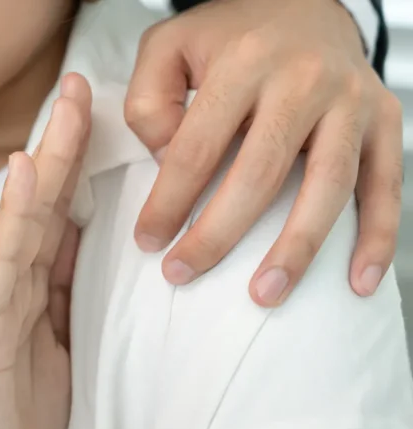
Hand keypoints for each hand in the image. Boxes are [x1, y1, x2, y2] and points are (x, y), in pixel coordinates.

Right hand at [0, 74, 86, 428]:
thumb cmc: (18, 419)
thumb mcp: (63, 350)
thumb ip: (71, 300)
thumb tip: (104, 256)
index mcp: (27, 287)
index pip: (57, 214)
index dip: (76, 163)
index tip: (100, 114)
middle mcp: (5, 282)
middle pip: (40, 201)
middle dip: (63, 141)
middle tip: (84, 83)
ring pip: (24, 217)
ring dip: (46, 158)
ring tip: (66, 105)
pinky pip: (3, 260)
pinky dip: (14, 214)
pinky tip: (23, 174)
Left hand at [125, 0, 402, 306]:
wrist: (302, 1)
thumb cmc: (228, 38)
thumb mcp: (168, 47)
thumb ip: (149, 101)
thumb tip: (165, 161)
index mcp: (245, 61)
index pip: (199, 145)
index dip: (170, 199)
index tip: (148, 241)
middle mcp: (305, 79)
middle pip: (261, 172)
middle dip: (219, 233)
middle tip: (183, 273)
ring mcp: (351, 101)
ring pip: (327, 186)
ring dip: (296, 248)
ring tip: (264, 294)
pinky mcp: (385, 120)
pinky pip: (386, 186)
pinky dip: (377, 237)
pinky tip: (358, 283)